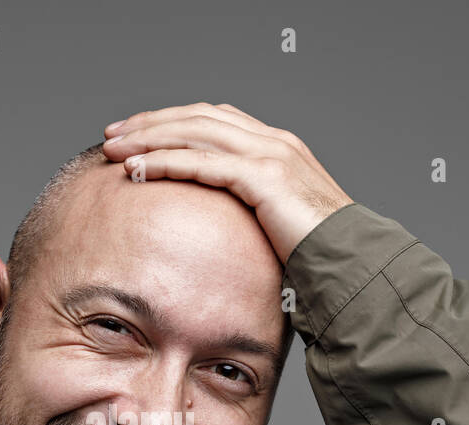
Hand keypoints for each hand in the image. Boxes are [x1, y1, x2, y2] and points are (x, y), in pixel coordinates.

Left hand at [102, 102, 354, 263]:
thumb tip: (217, 230)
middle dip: (151, 123)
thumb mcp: (278, 225)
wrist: (354, 264)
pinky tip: (137, 169)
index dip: (172, 122)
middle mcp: (273, 141)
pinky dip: (164, 162)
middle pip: (199, 117)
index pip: (214, 119)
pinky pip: (201, 162)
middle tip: (113, 135)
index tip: (137, 135)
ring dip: (149, 138)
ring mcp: (270, 155)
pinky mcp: (263, 177)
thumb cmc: (318, 257)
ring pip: (195, 132)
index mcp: (277, 147)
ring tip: (115, 150)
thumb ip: (250, 212)